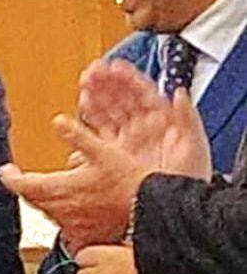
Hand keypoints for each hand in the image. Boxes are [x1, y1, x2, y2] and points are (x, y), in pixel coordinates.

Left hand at [0, 115, 150, 248]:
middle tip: (21, 177)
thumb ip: (77, 136)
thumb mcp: (103, 151)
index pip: (21, 184)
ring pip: (46, 211)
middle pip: (32, 199)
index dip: (9, 176)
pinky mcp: (83, 235)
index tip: (6, 170)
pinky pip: (63, 225)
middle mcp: (62, 209)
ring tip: (47, 188)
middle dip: (25, 187)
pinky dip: (61, 214)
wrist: (152, 211)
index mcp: (60, 188)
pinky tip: (70, 207)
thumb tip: (59, 121)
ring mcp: (71, 224)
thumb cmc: (130, 182)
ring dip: (43, 199)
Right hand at [79, 61, 210, 179]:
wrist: (167, 206)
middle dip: (105, 83)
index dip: (127, 78)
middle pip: (121, 99)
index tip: (114, 67)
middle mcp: (141, 130)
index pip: (142, 93)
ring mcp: (125, 142)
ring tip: (83, 84)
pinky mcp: (111, 157)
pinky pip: (97, 133)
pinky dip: (87, 119)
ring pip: (107, 113)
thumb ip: (186, 116)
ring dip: (94, 96)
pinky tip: (80, 108)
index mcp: (161, 123)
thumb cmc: (185, 180)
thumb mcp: (192, 145)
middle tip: (91, 72)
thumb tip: (179, 93)